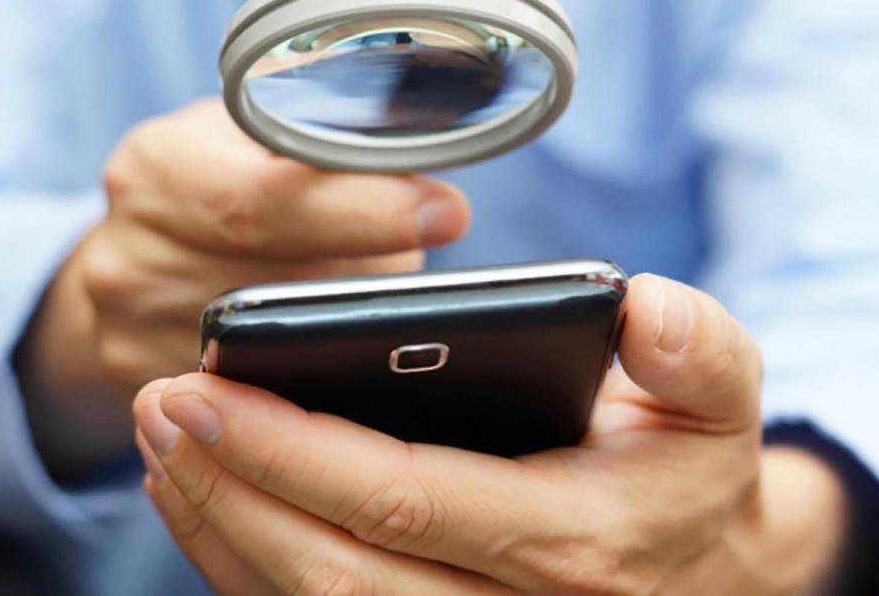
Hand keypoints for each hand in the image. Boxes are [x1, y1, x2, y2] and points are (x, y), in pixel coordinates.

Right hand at [16, 98, 470, 474]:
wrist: (127, 254)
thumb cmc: (212, 183)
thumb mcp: (251, 136)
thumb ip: (320, 152)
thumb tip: (423, 190)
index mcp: (158, 169)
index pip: (266, 205)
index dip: (361, 212)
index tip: (444, 215)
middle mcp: (128, 256)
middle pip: (283, 283)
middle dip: (367, 270)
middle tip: (428, 250)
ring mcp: (130, 334)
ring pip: (278, 347)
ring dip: (340, 321)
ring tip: (362, 286)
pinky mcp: (144, 391)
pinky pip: (254, 394)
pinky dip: (306, 368)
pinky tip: (329, 342)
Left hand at [135, 274, 848, 594]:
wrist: (698, 569)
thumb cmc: (686, 472)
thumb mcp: (720, 403)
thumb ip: (698, 352)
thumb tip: (645, 308)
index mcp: (571, 545)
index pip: (406, 502)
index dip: (294, 450)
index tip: (206, 387)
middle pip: (332, 572)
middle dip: (230, 489)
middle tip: (158, 404)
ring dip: (218, 526)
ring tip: (159, 440)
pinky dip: (240, 562)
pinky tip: (201, 494)